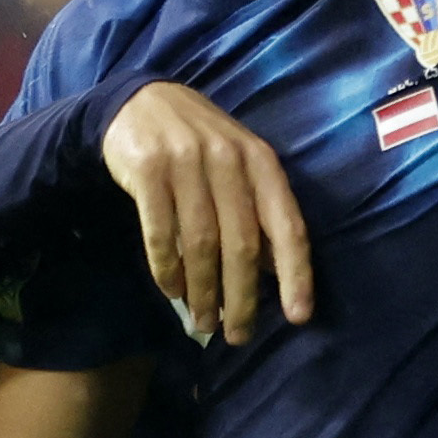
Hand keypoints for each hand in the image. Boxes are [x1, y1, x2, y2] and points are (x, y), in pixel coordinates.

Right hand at [107, 78, 308, 341]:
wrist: (140, 101)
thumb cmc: (200, 145)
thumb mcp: (239, 167)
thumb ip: (259, 211)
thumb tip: (277, 274)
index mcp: (262, 162)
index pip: (287, 226)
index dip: (296, 275)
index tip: (297, 317)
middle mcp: (228, 159)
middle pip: (242, 244)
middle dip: (242, 298)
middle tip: (237, 335)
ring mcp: (186, 161)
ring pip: (201, 244)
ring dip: (203, 291)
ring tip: (204, 323)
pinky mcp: (147, 168)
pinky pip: (160, 232)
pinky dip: (166, 268)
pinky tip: (172, 291)